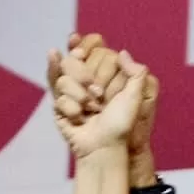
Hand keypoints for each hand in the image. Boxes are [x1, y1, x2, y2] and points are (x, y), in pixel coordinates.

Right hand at [50, 34, 158, 181]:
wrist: (103, 146)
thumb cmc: (121, 124)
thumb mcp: (135, 97)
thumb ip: (135, 72)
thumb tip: (121, 52)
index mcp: (100, 76)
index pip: (84, 51)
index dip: (80, 47)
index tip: (82, 51)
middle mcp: (83, 82)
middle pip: (70, 61)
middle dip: (82, 76)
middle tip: (97, 94)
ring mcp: (69, 94)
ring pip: (62, 80)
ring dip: (78, 96)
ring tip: (90, 110)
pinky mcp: (59, 107)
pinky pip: (58, 98)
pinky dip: (71, 109)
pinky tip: (79, 119)